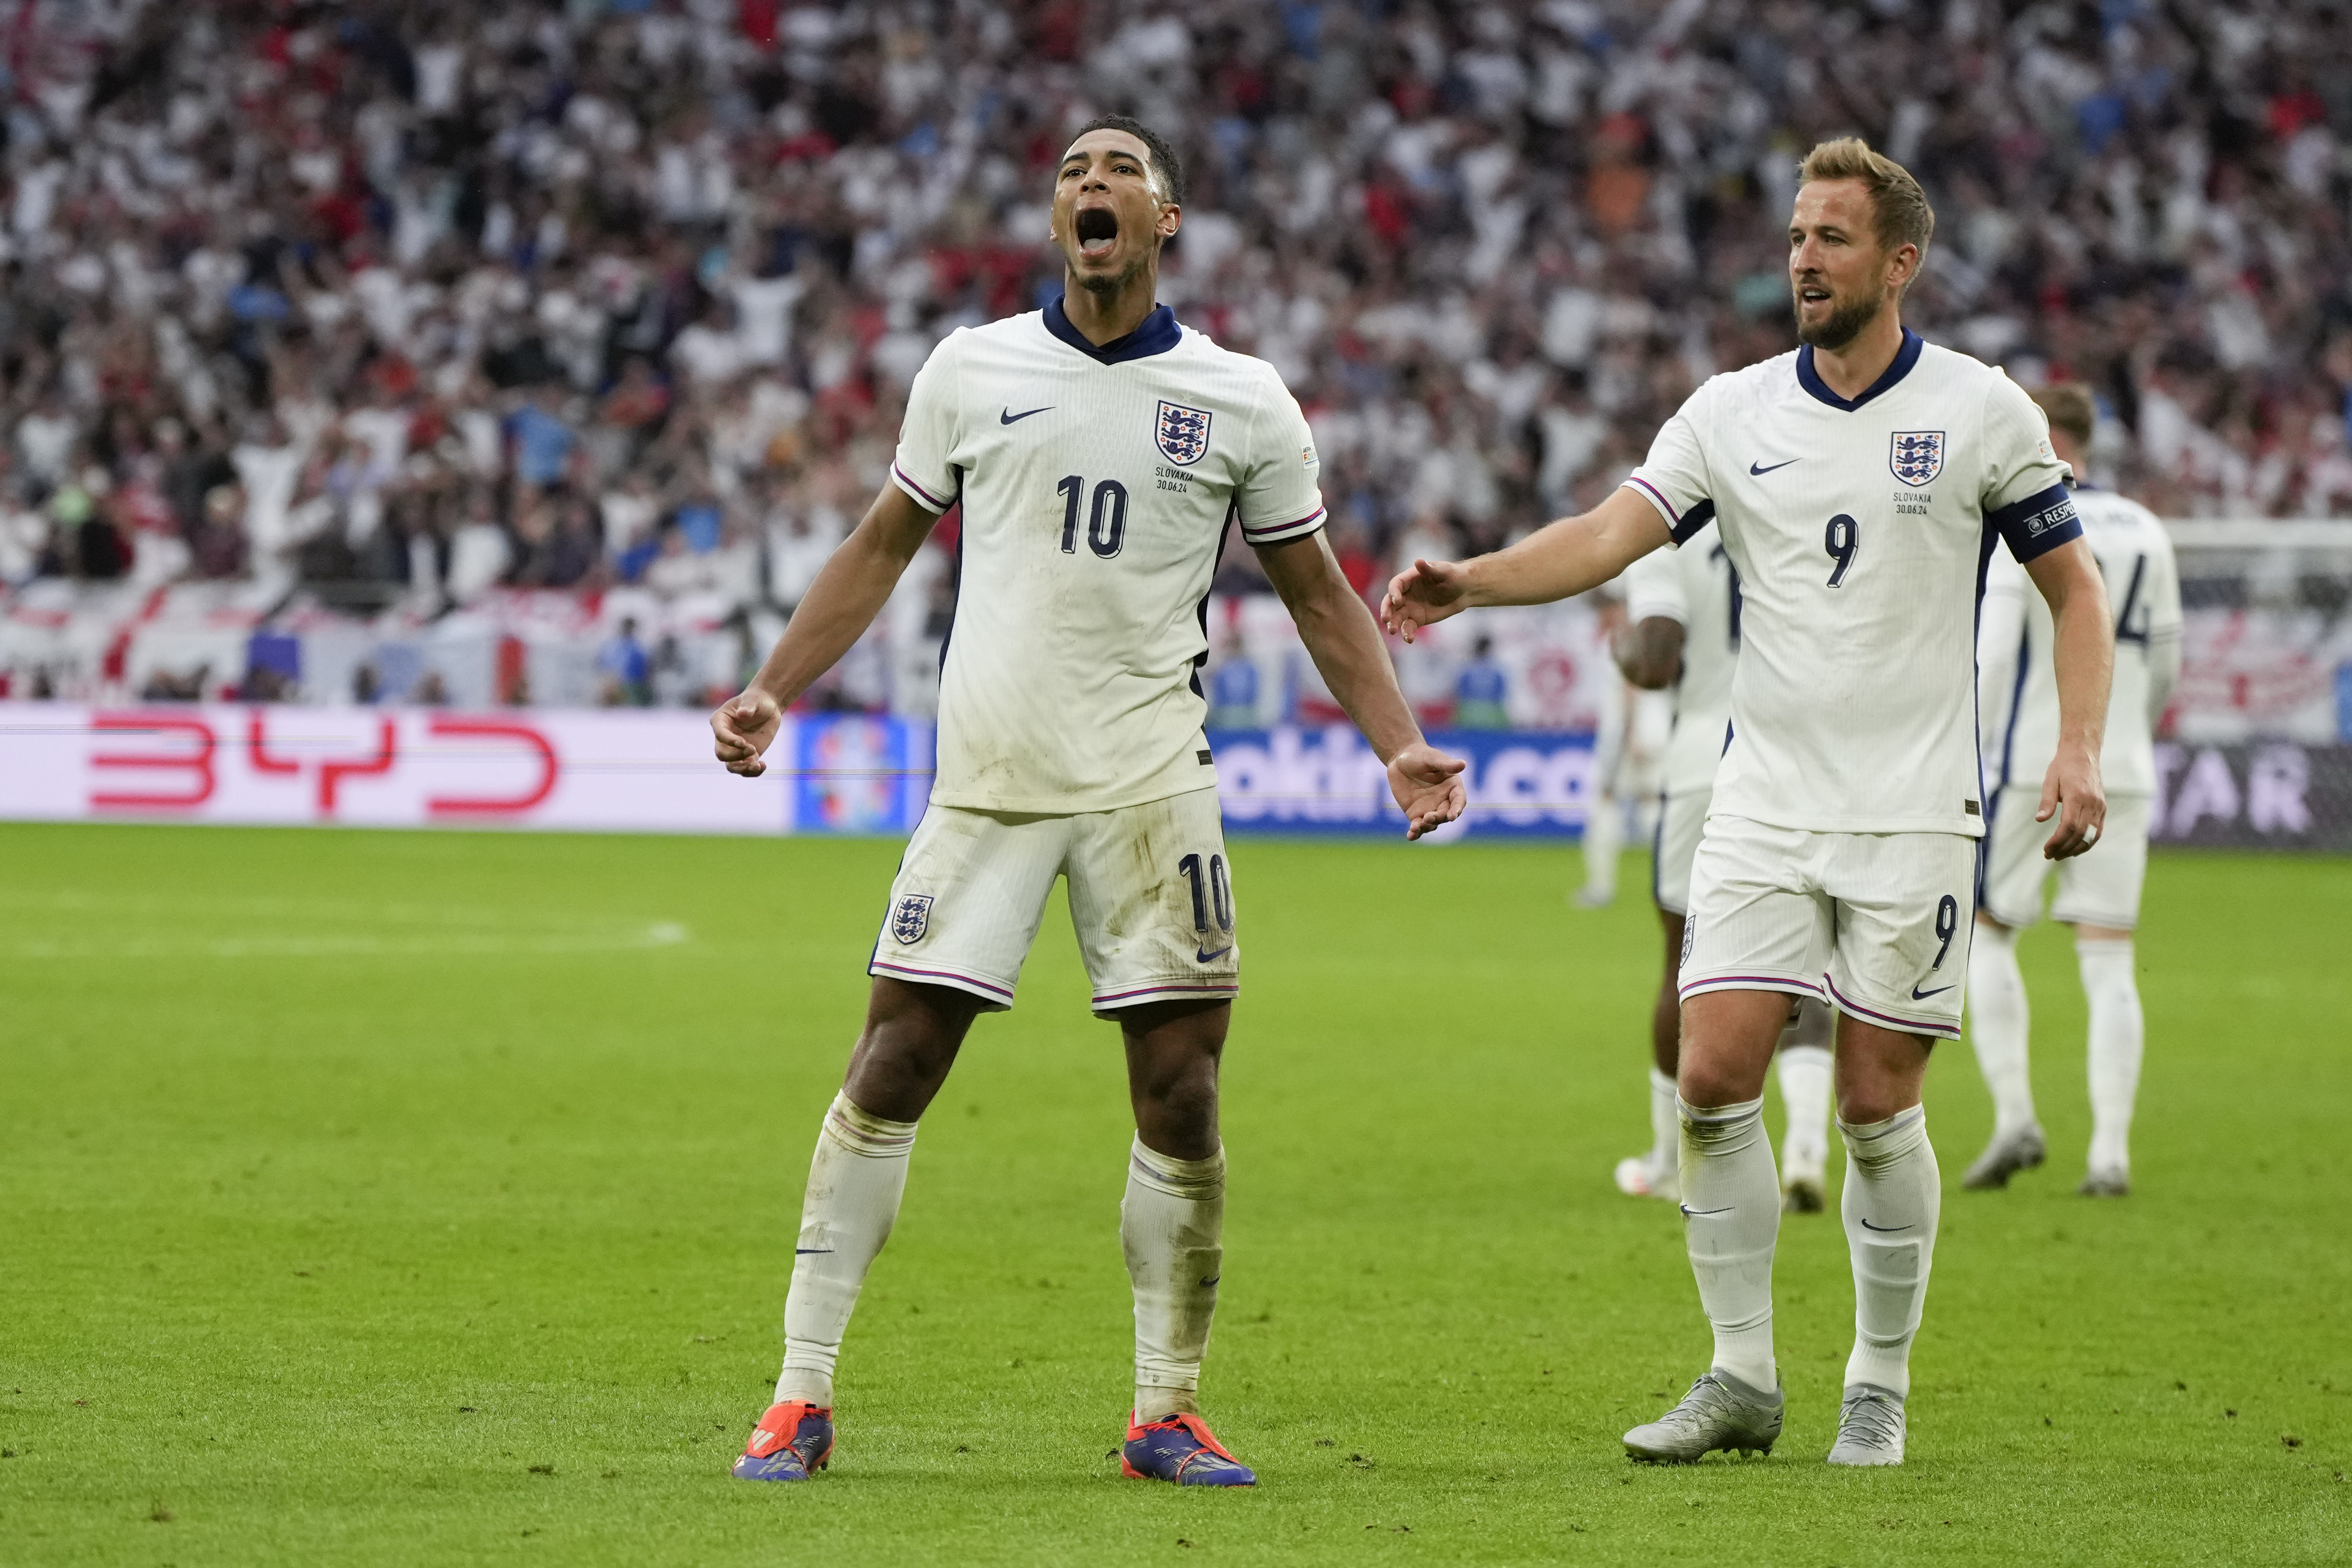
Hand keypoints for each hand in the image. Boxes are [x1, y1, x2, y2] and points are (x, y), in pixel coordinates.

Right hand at [712, 688, 782, 776]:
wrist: (767, 708)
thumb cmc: (757, 700)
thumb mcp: (753, 700)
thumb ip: (747, 706)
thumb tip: (742, 713)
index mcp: (719, 721)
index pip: (719, 735)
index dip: (729, 741)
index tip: (743, 742)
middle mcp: (724, 737)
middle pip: (722, 754)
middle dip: (736, 755)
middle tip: (753, 749)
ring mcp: (734, 748)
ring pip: (731, 766)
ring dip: (743, 769)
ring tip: (757, 765)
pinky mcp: (747, 755)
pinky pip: (745, 769)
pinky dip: (753, 772)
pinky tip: (763, 766)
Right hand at [1379, 558, 1470, 643]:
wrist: (1464, 591)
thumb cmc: (1454, 576)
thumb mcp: (1444, 571)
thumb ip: (1430, 569)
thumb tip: (1418, 561)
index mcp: (1410, 578)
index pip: (1396, 585)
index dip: (1394, 592)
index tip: (1397, 601)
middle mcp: (1406, 593)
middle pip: (1390, 602)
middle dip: (1386, 610)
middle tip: (1385, 619)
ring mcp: (1410, 607)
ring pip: (1397, 616)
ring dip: (1393, 624)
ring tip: (1392, 631)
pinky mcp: (1417, 619)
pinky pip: (1408, 627)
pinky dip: (1407, 633)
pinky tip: (1409, 639)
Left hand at [1388, 741, 1467, 839]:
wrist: (1400, 760)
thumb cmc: (1420, 755)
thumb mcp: (1432, 758)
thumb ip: (1446, 764)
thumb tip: (1463, 764)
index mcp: (1453, 787)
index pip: (1459, 800)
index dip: (1457, 808)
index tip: (1453, 815)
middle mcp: (1444, 800)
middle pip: (1445, 814)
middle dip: (1439, 818)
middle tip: (1428, 817)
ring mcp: (1430, 809)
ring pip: (1433, 823)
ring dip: (1427, 826)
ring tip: (1416, 826)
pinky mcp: (1416, 814)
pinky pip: (1418, 826)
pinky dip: (1415, 833)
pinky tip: (1410, 836)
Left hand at [2037, 743, 2104, 859]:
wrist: (2083, 754)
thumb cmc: (2063, 767)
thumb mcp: (2050, 781)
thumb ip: (2046, 801)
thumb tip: (2040, 819)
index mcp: (2077, 796)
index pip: (2069, 827)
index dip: (2058, 841)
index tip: (2046, 849)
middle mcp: (2091, 803)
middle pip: (2080, 834)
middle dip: (2064, 848)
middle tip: (2050, 856)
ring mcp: (2099, 806)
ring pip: (2091, 835)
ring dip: (2076, 849)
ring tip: (2060, 855)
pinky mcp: (2102, 808)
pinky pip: (2097, 830)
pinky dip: (2087, 842)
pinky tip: (2075, 849)